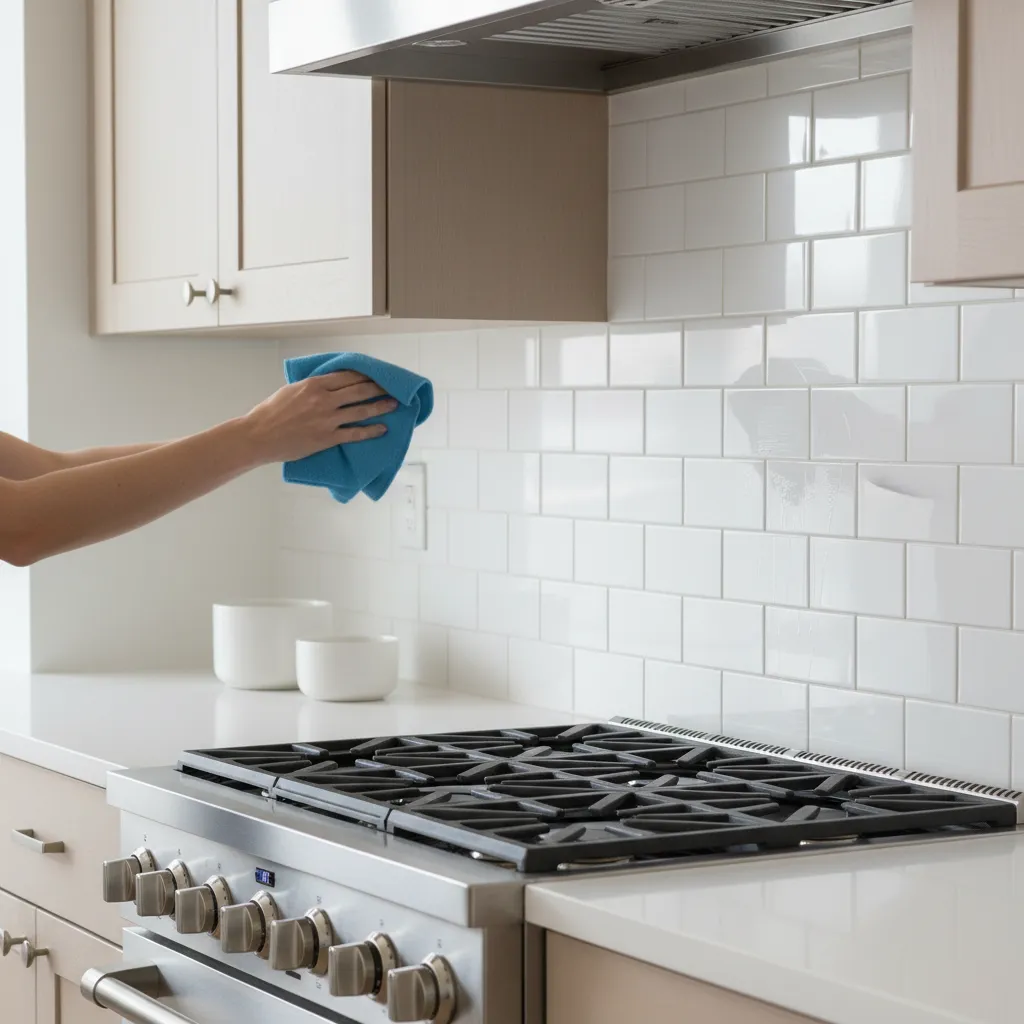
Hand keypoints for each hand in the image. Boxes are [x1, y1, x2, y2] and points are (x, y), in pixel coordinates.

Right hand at [242, 371, 395, 463]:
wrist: (259, 435)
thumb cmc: (270, 412)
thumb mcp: (291, 390)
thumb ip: (312, 387)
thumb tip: (328, 385)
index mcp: (314, 384)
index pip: (348, 376)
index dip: (365, 375)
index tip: (376, 375)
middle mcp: (324, 399)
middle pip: (359, 390)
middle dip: (378, 388)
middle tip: (391, 387)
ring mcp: (327, 419)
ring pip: (361, 410)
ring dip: (380, 406)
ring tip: (393, 404)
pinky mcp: (328, 437)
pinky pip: (355, 433)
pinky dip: (371, 431)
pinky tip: (382, 429)